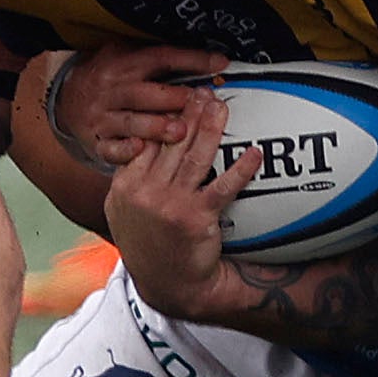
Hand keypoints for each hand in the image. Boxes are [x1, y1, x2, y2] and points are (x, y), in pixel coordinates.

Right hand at [38, 42, 222, 167]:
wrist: (65, 99)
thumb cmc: (108, 77)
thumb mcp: (126, 55)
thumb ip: (159, 57)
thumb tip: (207, 55)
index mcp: (125, 63)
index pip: (161, 58)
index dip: (191, 60)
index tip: (220, 63)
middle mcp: (113, 89)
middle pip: (144, 93)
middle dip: (173, 98)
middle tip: (198, 102)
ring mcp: (103, 117)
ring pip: (131, 122)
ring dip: (155, 127)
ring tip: (179, 131)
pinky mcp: (97, 140)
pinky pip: (111, 148)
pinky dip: (125, 151)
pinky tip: (141, 149)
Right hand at [101, 89, 261, 320]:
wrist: (166, 284)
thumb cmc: (148, 243)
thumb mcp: (124, 209)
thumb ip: (132, 176)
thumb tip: (144, 140)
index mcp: (125, 185)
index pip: (147, 140)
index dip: (167, 115)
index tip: (181, 95)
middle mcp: (144, 192)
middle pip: (171, 142)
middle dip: (190, 113)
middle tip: (204, 91)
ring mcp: (169, 205)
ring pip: (195, 157)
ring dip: (211, 128)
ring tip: (222, 107)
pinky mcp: (195, 219)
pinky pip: (222, 187)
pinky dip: (240, 169)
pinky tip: (253, 154)